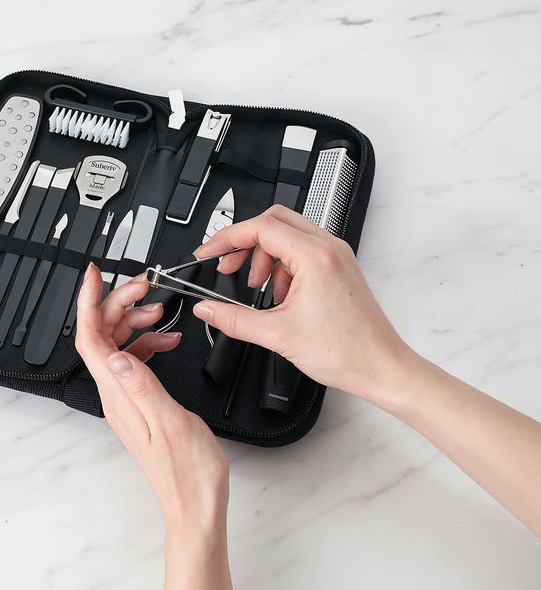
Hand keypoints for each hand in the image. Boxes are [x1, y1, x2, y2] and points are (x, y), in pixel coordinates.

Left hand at [75, 265, 228, 535]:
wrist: (195, 502)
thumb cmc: (187, 472)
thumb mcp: (170, 423)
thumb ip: (143, 386)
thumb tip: (118, 354)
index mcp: (119, 396)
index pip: (90, 339)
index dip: (88, 302)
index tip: (94, 275)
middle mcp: (117, 395)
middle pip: (102, 335)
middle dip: (119, 302)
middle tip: (143, 285)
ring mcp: (128, 398)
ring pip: (119, 344)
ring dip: (135, 321)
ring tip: (159, 310)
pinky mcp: (142, 400)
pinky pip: (136, 360)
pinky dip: (150, 342)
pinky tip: (168, 340)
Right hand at [192, 204, 407, 404]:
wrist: (381, 368)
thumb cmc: (347, 351)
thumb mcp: (278, 335)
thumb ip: (234, 319)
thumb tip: (207, 309)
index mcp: (315, 257)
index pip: (260, 227)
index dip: (227, 238)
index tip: (209, 253)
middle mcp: (329, 249)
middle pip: (273, 221)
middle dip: (245, 242)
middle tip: (229, 266)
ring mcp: (336, 257)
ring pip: (288, 235)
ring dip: (264, 256)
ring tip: (258, 288)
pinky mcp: (338, 268)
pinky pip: (302, 252)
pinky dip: (283, 267)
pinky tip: (279, 297)